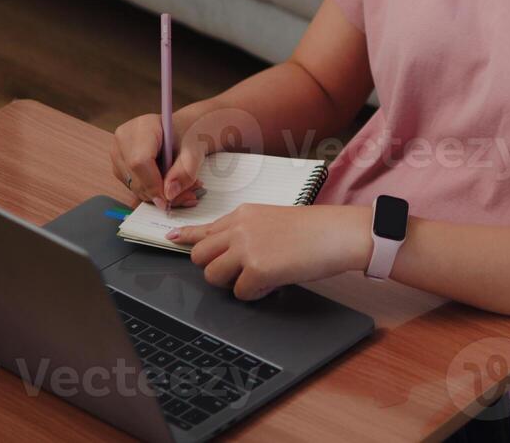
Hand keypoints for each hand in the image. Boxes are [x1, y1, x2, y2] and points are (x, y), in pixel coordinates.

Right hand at [109, 111, 206, 210]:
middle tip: (186, 196)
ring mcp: (119, 154)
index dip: (153, 184)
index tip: (170, 198)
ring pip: (134, 186)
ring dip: (158, 195)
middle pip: (134, 177)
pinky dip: (152, 192)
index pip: (139, 161)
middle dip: (160, 193)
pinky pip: (134, 187)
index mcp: (141, 127)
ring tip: (183, 188)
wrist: (185, 128)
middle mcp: (124, 139)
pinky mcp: (120, 167)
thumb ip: (185, 171)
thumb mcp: (195, 149)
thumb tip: (169, 194)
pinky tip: (168, 185)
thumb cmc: (189, 133)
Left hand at [174, 204, 371, 299]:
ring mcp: (246, 247)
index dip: (187, 236)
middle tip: (239, 273)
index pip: (205, 228)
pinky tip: (274, 284)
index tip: (172, 237)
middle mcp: (239, 228)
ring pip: (214, 276)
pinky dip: (255, 294)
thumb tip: (229, 250)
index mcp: (244, 214)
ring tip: (260, 278)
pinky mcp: (257, 268)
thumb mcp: (273, 220)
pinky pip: (240, 292)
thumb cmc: (314, 230)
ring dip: (233, 284)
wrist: (337, 233)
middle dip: (216, 269)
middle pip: (201, 256)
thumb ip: (247, 231)